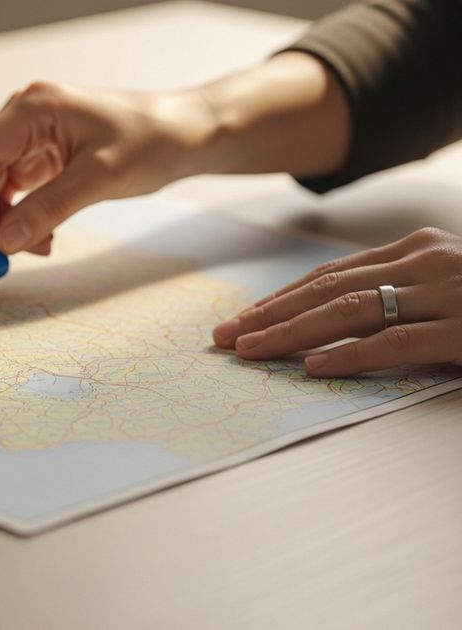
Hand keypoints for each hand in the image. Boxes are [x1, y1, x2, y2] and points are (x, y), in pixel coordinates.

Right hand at [0, 81, 213, 254]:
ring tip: (41, 244)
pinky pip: (7, 191)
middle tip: (16, 251)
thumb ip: (49, 208)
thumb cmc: (151, 142)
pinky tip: (44, 233)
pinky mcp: (36, 156)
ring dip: (2, 221)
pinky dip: (17, 217)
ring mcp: (26, 136)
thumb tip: (5, 242)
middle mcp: (21, 117)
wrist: (184, 134)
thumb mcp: (102, 177)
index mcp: (32, 108)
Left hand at [212, 227, 461, 376]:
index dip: (281, 298)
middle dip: (270, 314)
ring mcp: (447, 294)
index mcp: (416, 250)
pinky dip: (350, 353)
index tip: (243, 318)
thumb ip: (399, 293)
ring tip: (251, 350)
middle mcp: (426, 263)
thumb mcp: (446, 285)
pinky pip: (396, 341)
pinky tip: (313, 366)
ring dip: (292, 332)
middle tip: (225, 335)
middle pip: (330, 289)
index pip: (332, 275)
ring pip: (351, 310)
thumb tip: (329, 320)